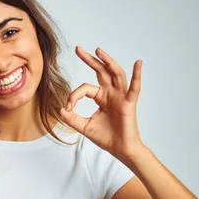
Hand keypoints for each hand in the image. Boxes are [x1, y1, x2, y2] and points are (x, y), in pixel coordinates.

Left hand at [60, 46, 144, 161]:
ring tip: (98, 50)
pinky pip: (134, 87)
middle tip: (78, 49)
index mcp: (101, 97)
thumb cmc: (106, 137)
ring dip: (107, 61)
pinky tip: (138, 64)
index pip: (85, 88)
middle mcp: (111, 94)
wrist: (120, 149)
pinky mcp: (129, 103)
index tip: (68, 107)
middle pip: (100, 72)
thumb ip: (72, 118)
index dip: (74, 95)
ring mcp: (121, 96)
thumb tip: (60, 109)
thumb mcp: (84, 127)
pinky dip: (137, 75)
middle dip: (90, 60)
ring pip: (115, 74)